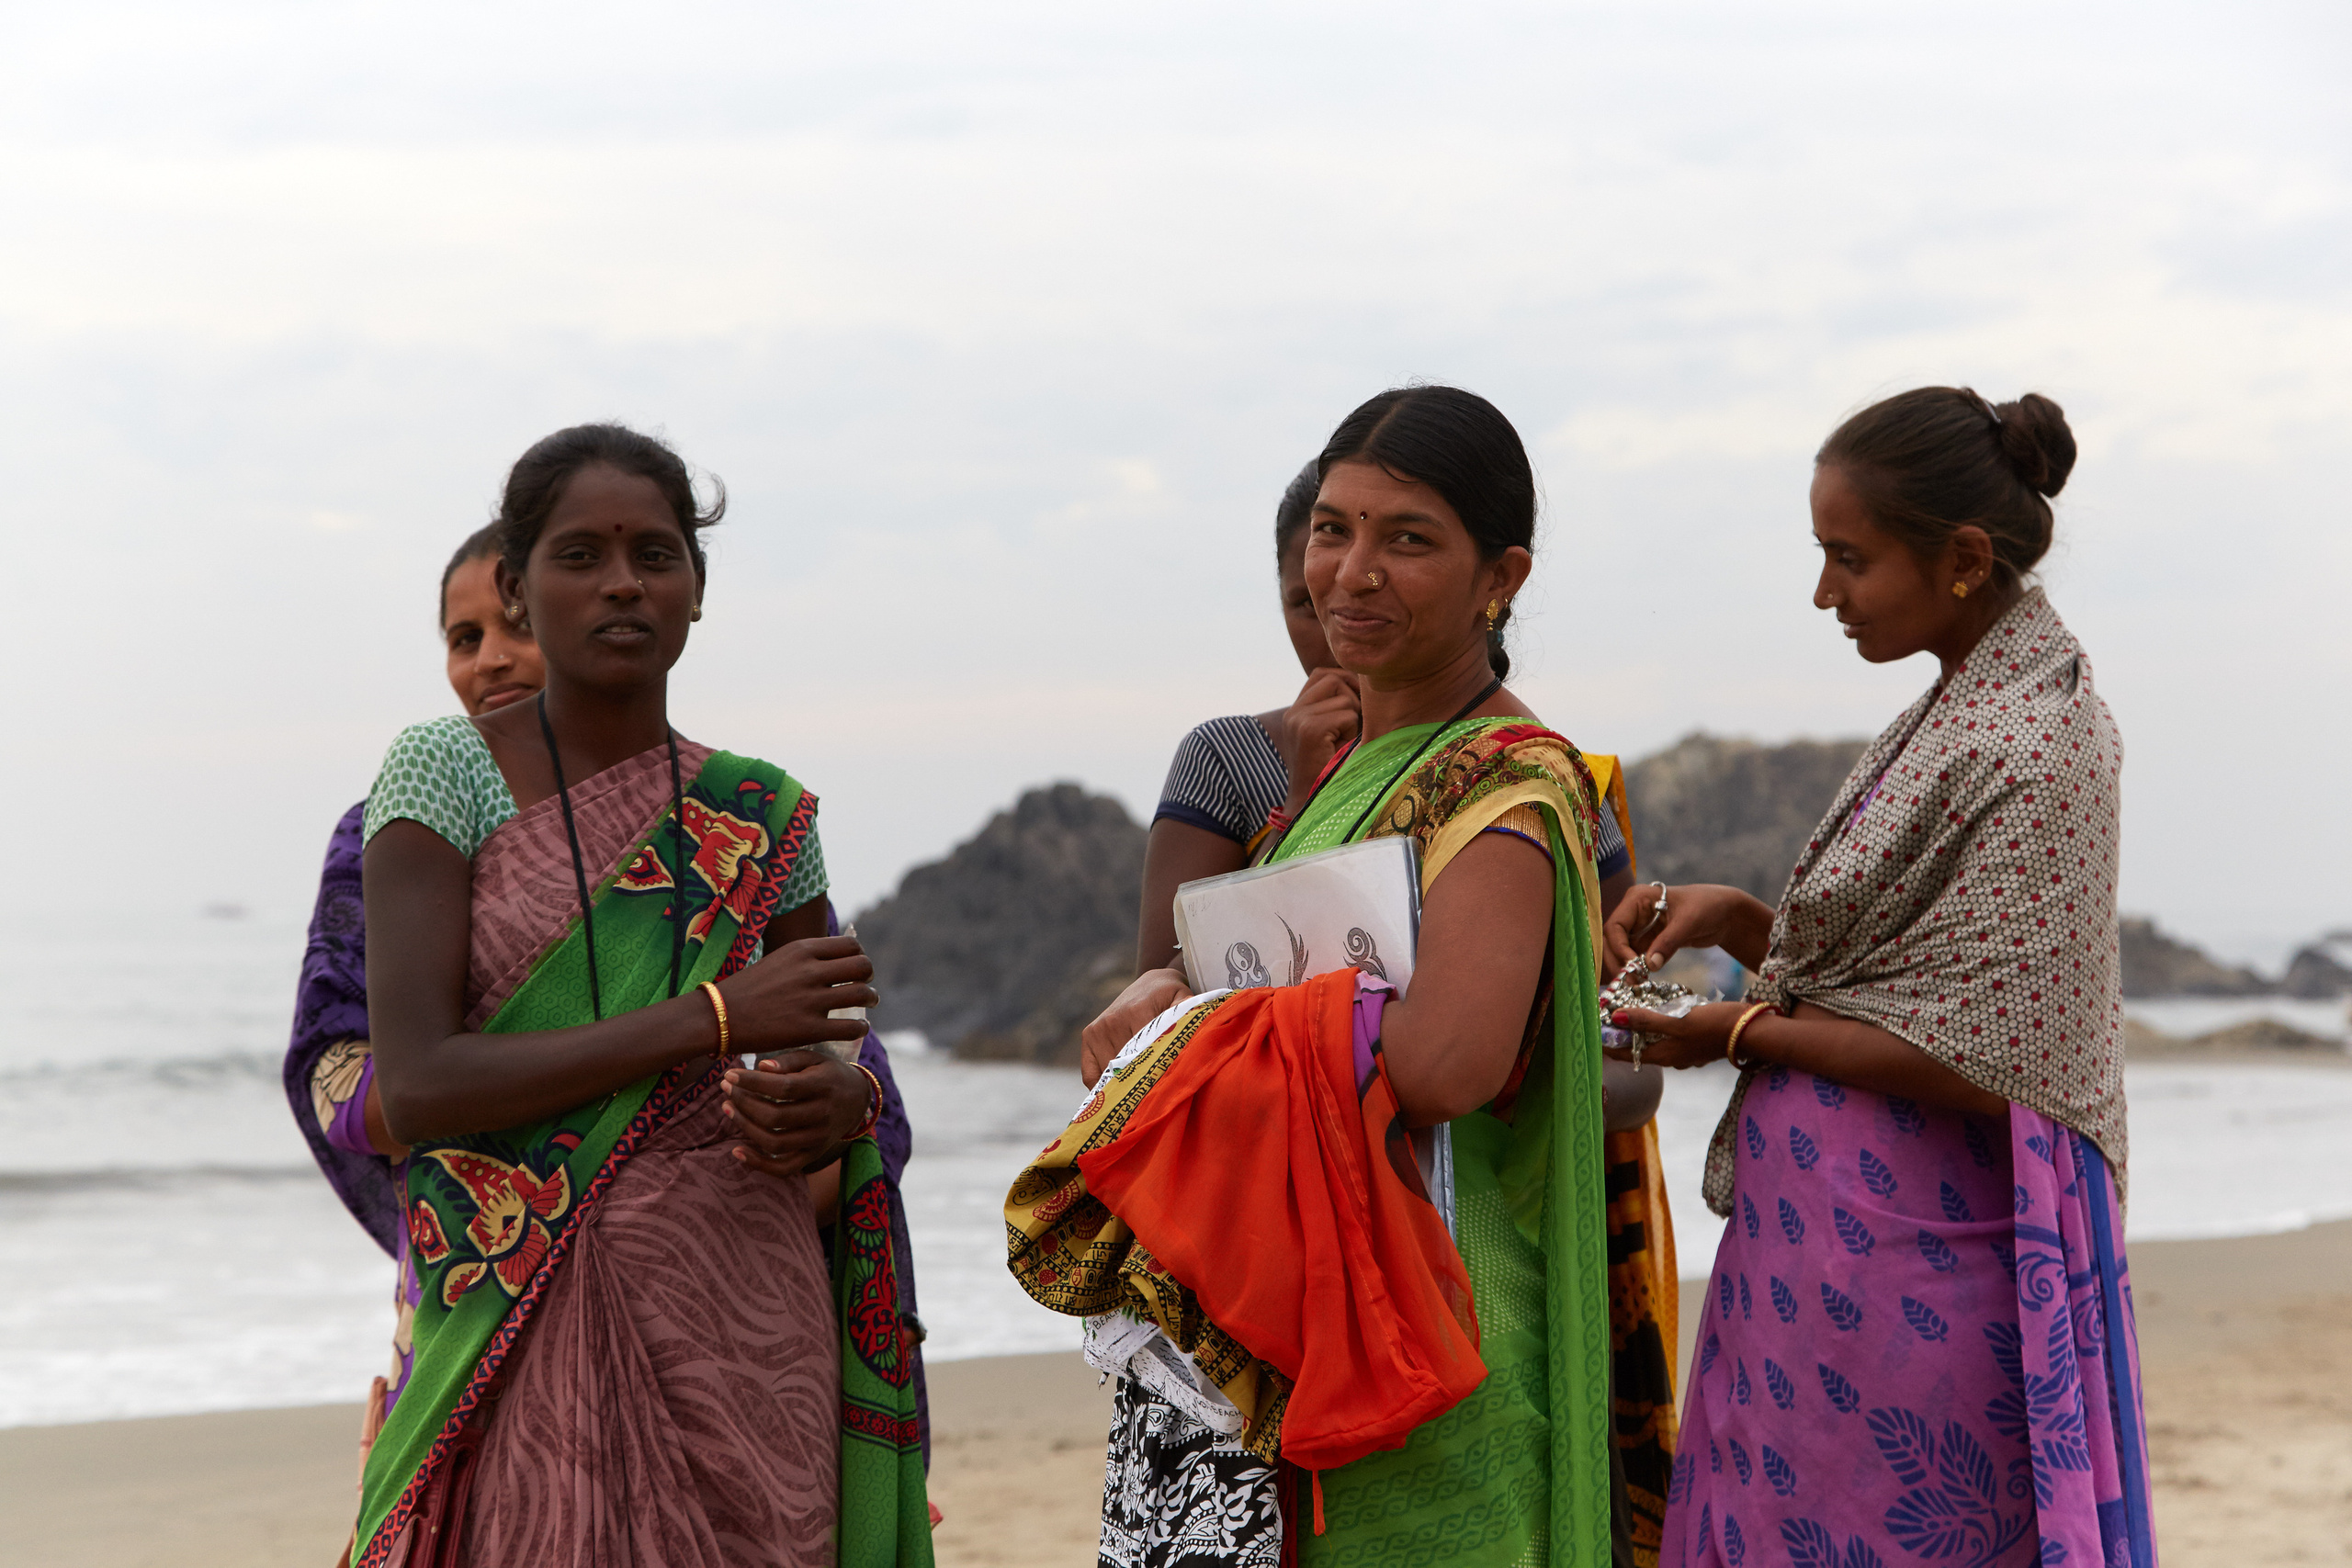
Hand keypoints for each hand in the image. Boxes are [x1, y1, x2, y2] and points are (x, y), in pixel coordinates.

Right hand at [719, 935, 876, 1057]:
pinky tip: (858, 1028)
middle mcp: (810, 971)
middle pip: (862, 967)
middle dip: (868, 976)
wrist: (719, 1016)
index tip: (855, 968)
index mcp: (802, 950)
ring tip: (869, 1004)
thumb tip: (835, 960)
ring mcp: (811, 1000)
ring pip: (862, 994)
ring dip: (870, 999)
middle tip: (865, 985)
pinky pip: (852, 1026)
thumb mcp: (779, 960)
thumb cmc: (748, 989)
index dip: (858, 957)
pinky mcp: (810, 1028)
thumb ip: (807, 959)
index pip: (851, 946)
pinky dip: (861, 1027)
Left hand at [722, 1051, 872, 1176]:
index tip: (730, 1075)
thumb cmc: (829, 1073)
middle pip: (776, 1117)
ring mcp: (818, 1139)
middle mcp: (823, 1115)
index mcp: (824, 1087)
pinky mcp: (813, 1154)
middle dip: (744, 1102)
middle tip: (726, 1088)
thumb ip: (789, 1061)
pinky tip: (737, 1151)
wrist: (858, 1100)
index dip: (753, 1083)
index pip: (784, 1087)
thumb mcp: (814, 1058)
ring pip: (775, 1142)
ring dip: (745, 1127)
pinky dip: (759, 1164)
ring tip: (728, 1108)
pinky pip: (784, 1168)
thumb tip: (761, 1068)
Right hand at [1080, 967, 1191, 1087]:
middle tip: (1150, 1098)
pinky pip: (1090, 1073)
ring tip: (1138, 1093)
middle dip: (1137, 1084)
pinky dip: (1101, 1085)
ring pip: (1108, 1074)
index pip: (1142, 1058)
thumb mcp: (1184, 1001)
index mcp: (1137, 1013)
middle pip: (1124, 1069)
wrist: (1152, 984)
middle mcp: (1112, 1022)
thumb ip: (1186, 1017)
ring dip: (1121, 1086)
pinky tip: (1117, 1089)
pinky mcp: (1089, 1035)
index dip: (1152, 1076)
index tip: (1161, 1088)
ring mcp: (1097, 1029)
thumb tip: (1185, 1035)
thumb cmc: (1172, 998)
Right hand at [1275, 668, 1361, 809]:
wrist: (1311, 803)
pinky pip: (1347, 715)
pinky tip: (1341, 749)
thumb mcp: (1332, 734)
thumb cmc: (1330, 770)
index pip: (1321, 675)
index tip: (1357, 702)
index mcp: (1295, 712)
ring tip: (1344, 741)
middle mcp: (1293, 712)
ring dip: (1353, 719)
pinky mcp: (1309, 729)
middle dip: (1352, 695)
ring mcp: (1299, 719)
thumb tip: (1365, 681)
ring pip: (1344, 697)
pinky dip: (1352, 732)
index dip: (1343, 681)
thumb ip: (1338, 707)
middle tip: (1355, 723)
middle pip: (1333, 678)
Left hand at [1600, 999, 1752, 1070]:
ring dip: (1641, 1027)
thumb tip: (1615, 1019)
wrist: (1752, 1031)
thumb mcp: (1678, 1021)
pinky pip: (1670, 1035)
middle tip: (1609, 1013)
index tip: (1594, 1029)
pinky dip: (1660, 1024)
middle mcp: (1672, 1058)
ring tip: (1630, 1009)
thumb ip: (1647, 1021)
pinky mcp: (1696, 1042)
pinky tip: (1660, 1009)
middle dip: (1623, 1033)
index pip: (1626, 1054)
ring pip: (1655, 1041)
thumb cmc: (1715, 1026)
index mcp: (1664, 1056)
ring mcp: (1685, 1051)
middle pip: (1638, 1047)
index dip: (1608, 1043)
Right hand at [1601, 882, 1772, 980]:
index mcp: (1637, 899)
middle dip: (1618, 961)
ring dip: (1625, 967)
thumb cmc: (1708, 906)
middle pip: (1612, 940)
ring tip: (1635, 984)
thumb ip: (1667, 943)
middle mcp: (1633, 912)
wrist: (1726, 912)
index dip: (1619, 947)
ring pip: (1621, 951)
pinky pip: (1634, 957)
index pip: (1615, 926)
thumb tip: (1648, 966)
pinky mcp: (1649, 941)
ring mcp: (1640, 927)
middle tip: (1629, 981)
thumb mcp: (1688, 922)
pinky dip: (1636, 969)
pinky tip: (1641, 981)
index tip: (1632, 966)